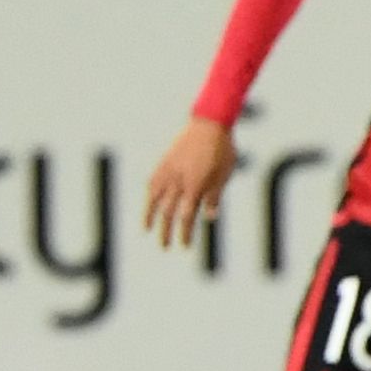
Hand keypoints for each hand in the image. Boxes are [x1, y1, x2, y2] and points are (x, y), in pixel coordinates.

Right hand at [142, 117, 234, 250]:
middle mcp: (178, 180)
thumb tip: (209, 217)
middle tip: (164, 246)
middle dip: (166, 231)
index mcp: (195, 185)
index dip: (184, 232)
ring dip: (151, 215)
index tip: (184, 245)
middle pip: (169, 211)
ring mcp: (169, 170)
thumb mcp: (223, 175)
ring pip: (155, 197)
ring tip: (147, 228)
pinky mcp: (165, 161)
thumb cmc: (221, 150)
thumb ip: (214, 197)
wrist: (209, 123)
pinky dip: (150, 194)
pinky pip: (154, 181)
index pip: (186, 216)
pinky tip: (150, 201)